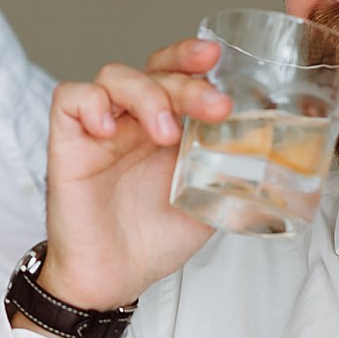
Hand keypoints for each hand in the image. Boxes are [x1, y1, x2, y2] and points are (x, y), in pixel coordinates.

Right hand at [32, 38, 232, 313]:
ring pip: (114, 75)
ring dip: (145, 93)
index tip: (217, 58)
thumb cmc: (153, 240)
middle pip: (154, 70)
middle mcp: (133, 119)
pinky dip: (91, 104)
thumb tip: (271, 152)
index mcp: (167, 124)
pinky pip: (69, 100)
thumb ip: (231, 171)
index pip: (176, 71)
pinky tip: (109, 130)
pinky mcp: (68, 143)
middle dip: (186, 81)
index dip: (192, 58)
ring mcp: (100, 128)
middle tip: (214, 107)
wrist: (112, 279)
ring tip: (164, 132)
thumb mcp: (207, 201)